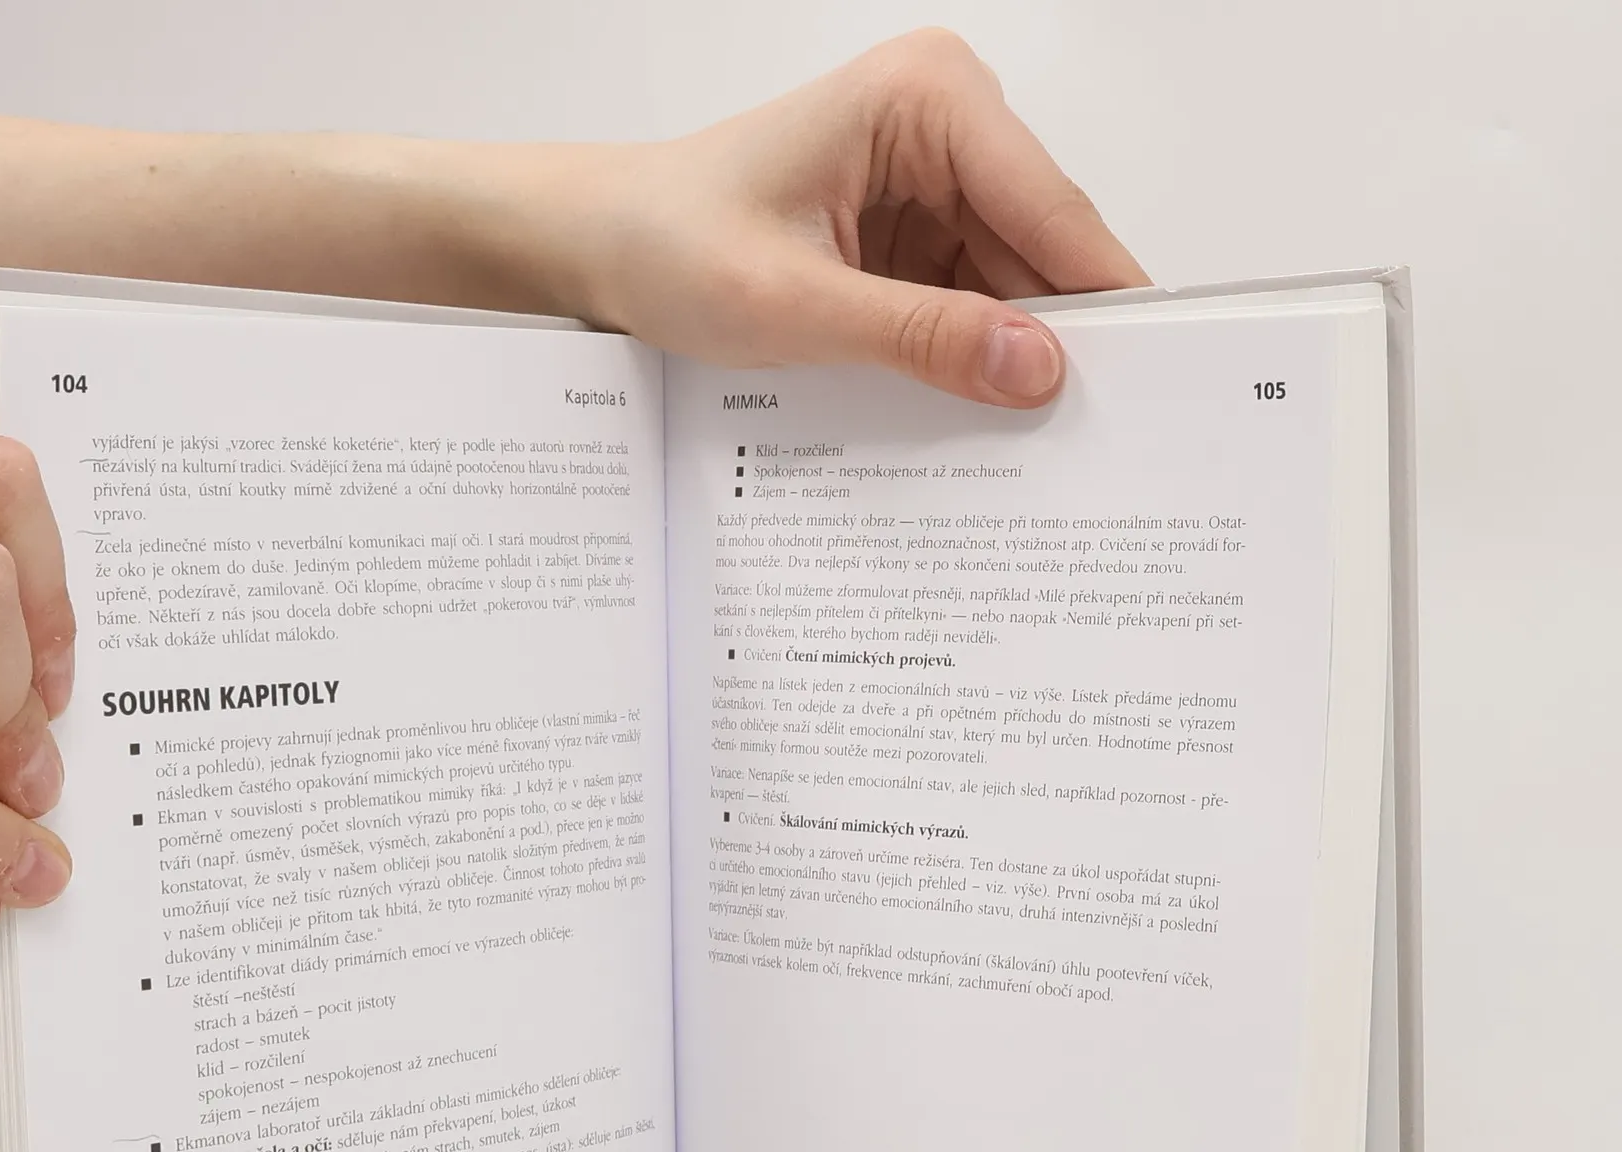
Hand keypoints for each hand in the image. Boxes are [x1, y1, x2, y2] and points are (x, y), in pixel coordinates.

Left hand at [564, 29, 1146, 406]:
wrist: (601, 249)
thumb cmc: (669, 244)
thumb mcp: (794, 306)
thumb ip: (919, 337)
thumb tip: (1036, 369)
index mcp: (928, 99)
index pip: (1049, 209)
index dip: (1104, 299)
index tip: (1160, 377)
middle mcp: (946, 121)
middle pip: (1043, 247)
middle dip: (1062, 338)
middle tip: (1103, 439)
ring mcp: (934, 176)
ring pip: (1014, 283)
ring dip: (1015, 356)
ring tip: (1041, 443)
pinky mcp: (914, 230)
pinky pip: (971, 300)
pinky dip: (974, 356)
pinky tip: (984, 415)